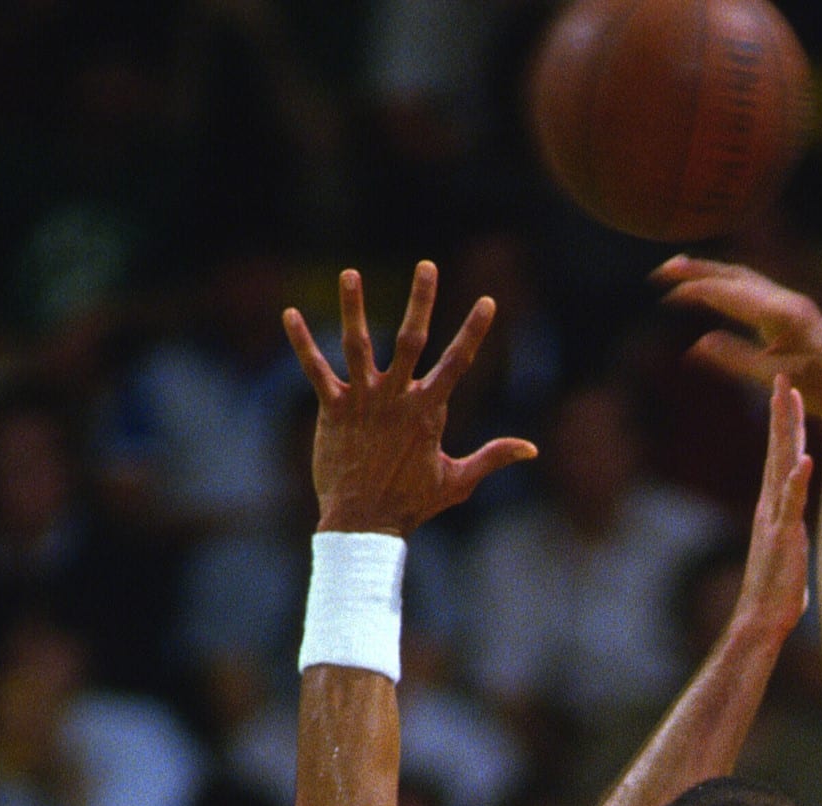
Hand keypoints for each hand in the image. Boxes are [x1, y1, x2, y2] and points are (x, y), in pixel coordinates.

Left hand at [283, 262, 536, 535]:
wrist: (364, 523)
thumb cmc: (413, 503)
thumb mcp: (459, 481)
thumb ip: (493, 458)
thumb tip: (532, 450)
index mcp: (428, 411)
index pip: (457, 363)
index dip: (474, 331)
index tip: (488, 301)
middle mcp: (396, 398)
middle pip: (411, 340)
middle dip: (421, 301)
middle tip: (428, 266)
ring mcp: (362, 401)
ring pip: (358, 344)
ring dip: (353, 307)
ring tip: (350, 273)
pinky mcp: (332, 409)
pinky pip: (315, 369)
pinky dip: (302, 342)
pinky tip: (290, 313)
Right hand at [652, 257, 821, 432]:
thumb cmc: (819, 395)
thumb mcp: (776, 380)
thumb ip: (739, 360)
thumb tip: (698, 344)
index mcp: (783, 316)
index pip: (730, 293)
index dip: (695, 290)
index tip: (666, 295)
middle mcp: (789, 300)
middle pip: (735, 275)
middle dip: (697, 271)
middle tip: (662, 272)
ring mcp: (793, 302)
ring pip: (744, 276)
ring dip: (711, 272)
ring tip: (678, 271)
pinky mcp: (794, 309)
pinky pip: (754, 285)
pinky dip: (728, 281)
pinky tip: (713, 287)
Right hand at [739, 375, 814, 638]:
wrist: (760, 622)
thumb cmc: (775, 595)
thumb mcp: (785, 555)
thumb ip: (787, 537)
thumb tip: (791, 537)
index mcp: (772, 508)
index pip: (779, 457)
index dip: (785, 425)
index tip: (789, 393)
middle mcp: (770, 506)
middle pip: (776, 449)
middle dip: (782, 412)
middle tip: (784, 375)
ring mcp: (774, 519)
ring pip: (781, 465)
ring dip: (786, 430)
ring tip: (790, 398)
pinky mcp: (783, 537)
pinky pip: (791, 504)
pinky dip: (797, 480)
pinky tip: (806, 458)